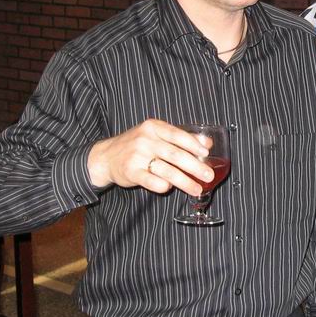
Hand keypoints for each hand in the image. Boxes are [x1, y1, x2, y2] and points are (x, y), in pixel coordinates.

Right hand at [86, 119, 214, 195]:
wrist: (106, 156)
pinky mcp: (131, 172)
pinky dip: (163, 185)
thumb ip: (181, 137)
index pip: (178, 135)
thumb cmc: (137, 145)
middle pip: (175, 154)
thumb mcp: (156, 134)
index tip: (207, 153)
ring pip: (167, 170)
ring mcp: (137, 156)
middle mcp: (145, 140)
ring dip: (185, 182)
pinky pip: (152, 181)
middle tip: (208, 175)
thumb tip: (207, 143)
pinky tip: (170, 188)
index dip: (194, 144)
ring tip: (197, 189)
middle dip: (195, 166)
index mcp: (154, 127)